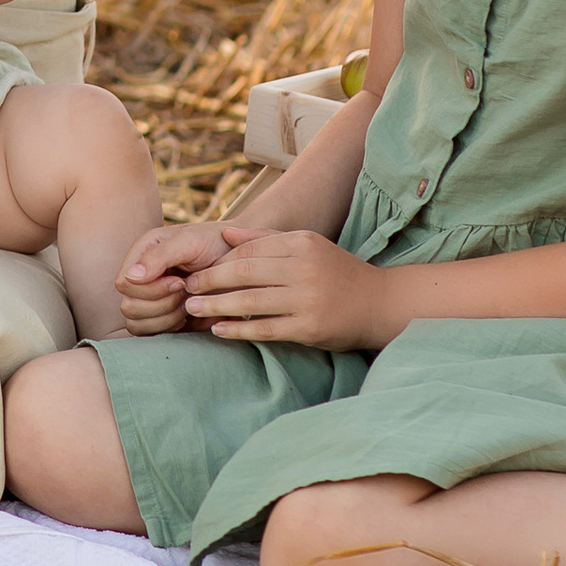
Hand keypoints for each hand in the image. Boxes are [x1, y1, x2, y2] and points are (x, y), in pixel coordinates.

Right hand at [114, 218, 227, 334]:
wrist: (239, 259)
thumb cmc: (213, 243)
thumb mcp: (188, 241)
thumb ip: (158, 256)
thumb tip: (131, 277)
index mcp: (141, 256)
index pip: (124, 284)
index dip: (150, 288)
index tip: (179, 281)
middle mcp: (141, 279)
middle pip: (129, 308)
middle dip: (162, 304)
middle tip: (187, 291)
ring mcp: (150, 300)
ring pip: (137, 325)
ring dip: (168, 317)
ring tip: (190, 302)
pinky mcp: (163, 318)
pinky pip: (153, 335)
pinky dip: (173, 328)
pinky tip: (191, 313)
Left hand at [181, 223, 391, 349]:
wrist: (378, 303)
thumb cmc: (336, 273)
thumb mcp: (307, 246)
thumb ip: (266, 239)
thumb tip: (225, 235)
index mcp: (301, 243)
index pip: (249, 250)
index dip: (219, 261)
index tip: (196, 270)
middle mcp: (304, 267)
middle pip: (245, 272)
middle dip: (210, 280)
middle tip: (187, 288)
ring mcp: (307, 298)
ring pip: (251, 301)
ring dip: (217, 306)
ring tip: (193, 310)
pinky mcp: (310, 327)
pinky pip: (266, 328)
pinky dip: (239, 329)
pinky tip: (219, 330)